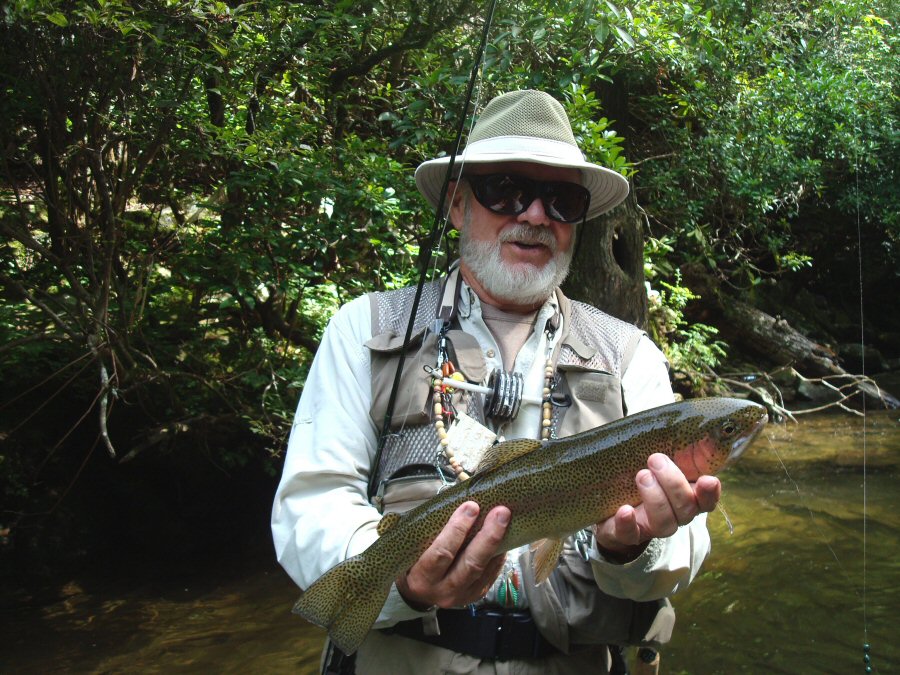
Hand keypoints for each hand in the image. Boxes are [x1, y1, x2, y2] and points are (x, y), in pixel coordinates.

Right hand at [396, 501, 509, 608]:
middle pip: (469, 564)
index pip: (441, 553)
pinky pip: (491, 575)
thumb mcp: (414, 547)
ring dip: (496, 542)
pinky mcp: (475, 596)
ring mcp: (461, 596)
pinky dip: (498, 555)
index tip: (471, 506)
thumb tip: (462, 503)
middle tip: (500, 511)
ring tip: (505, 519)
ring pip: (483, 569)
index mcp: (422, 577)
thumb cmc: (415, 560)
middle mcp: (442, 590)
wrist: (418, 591)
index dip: (457, 529)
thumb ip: (432, 530)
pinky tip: (504, 537)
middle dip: (487, 536)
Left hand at [593, 453, 720, 561]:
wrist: (611, 508)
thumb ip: (673, 451)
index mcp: (686, 498)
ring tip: (641, 475)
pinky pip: (631, 535)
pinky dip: (628, 523)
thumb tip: (690, 428)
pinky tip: (624, 511)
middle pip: (686, 508)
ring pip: (665, 522)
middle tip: (655, 460)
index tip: (708, 480)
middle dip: (673, 483)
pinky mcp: (628, 534)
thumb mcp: (657, 464)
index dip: (710, 493)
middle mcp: (674, 516)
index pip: (707, 501)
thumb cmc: (642, 478)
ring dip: (655, 498)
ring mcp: (652, 527)